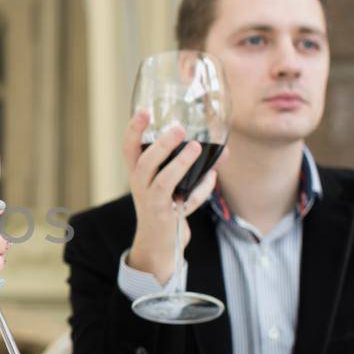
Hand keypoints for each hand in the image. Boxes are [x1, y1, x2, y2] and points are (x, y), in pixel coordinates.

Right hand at [122, 110, 217, 283]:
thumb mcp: (171, 183)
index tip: (145, 110)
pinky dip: (200, 188)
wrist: (158, 244)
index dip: (134, 128)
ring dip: (180, 163)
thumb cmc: (166, 205)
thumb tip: (225, 153)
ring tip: (196, 147)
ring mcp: (151, 202)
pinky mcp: (165, 216)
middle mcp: (140, 185)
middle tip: (179, 128)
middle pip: (144, 162)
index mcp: (138, 172)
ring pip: (162, 181)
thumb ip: (193, 167)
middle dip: (160, 144)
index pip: (129, 147)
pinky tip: (212, 177)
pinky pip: (184, 200)